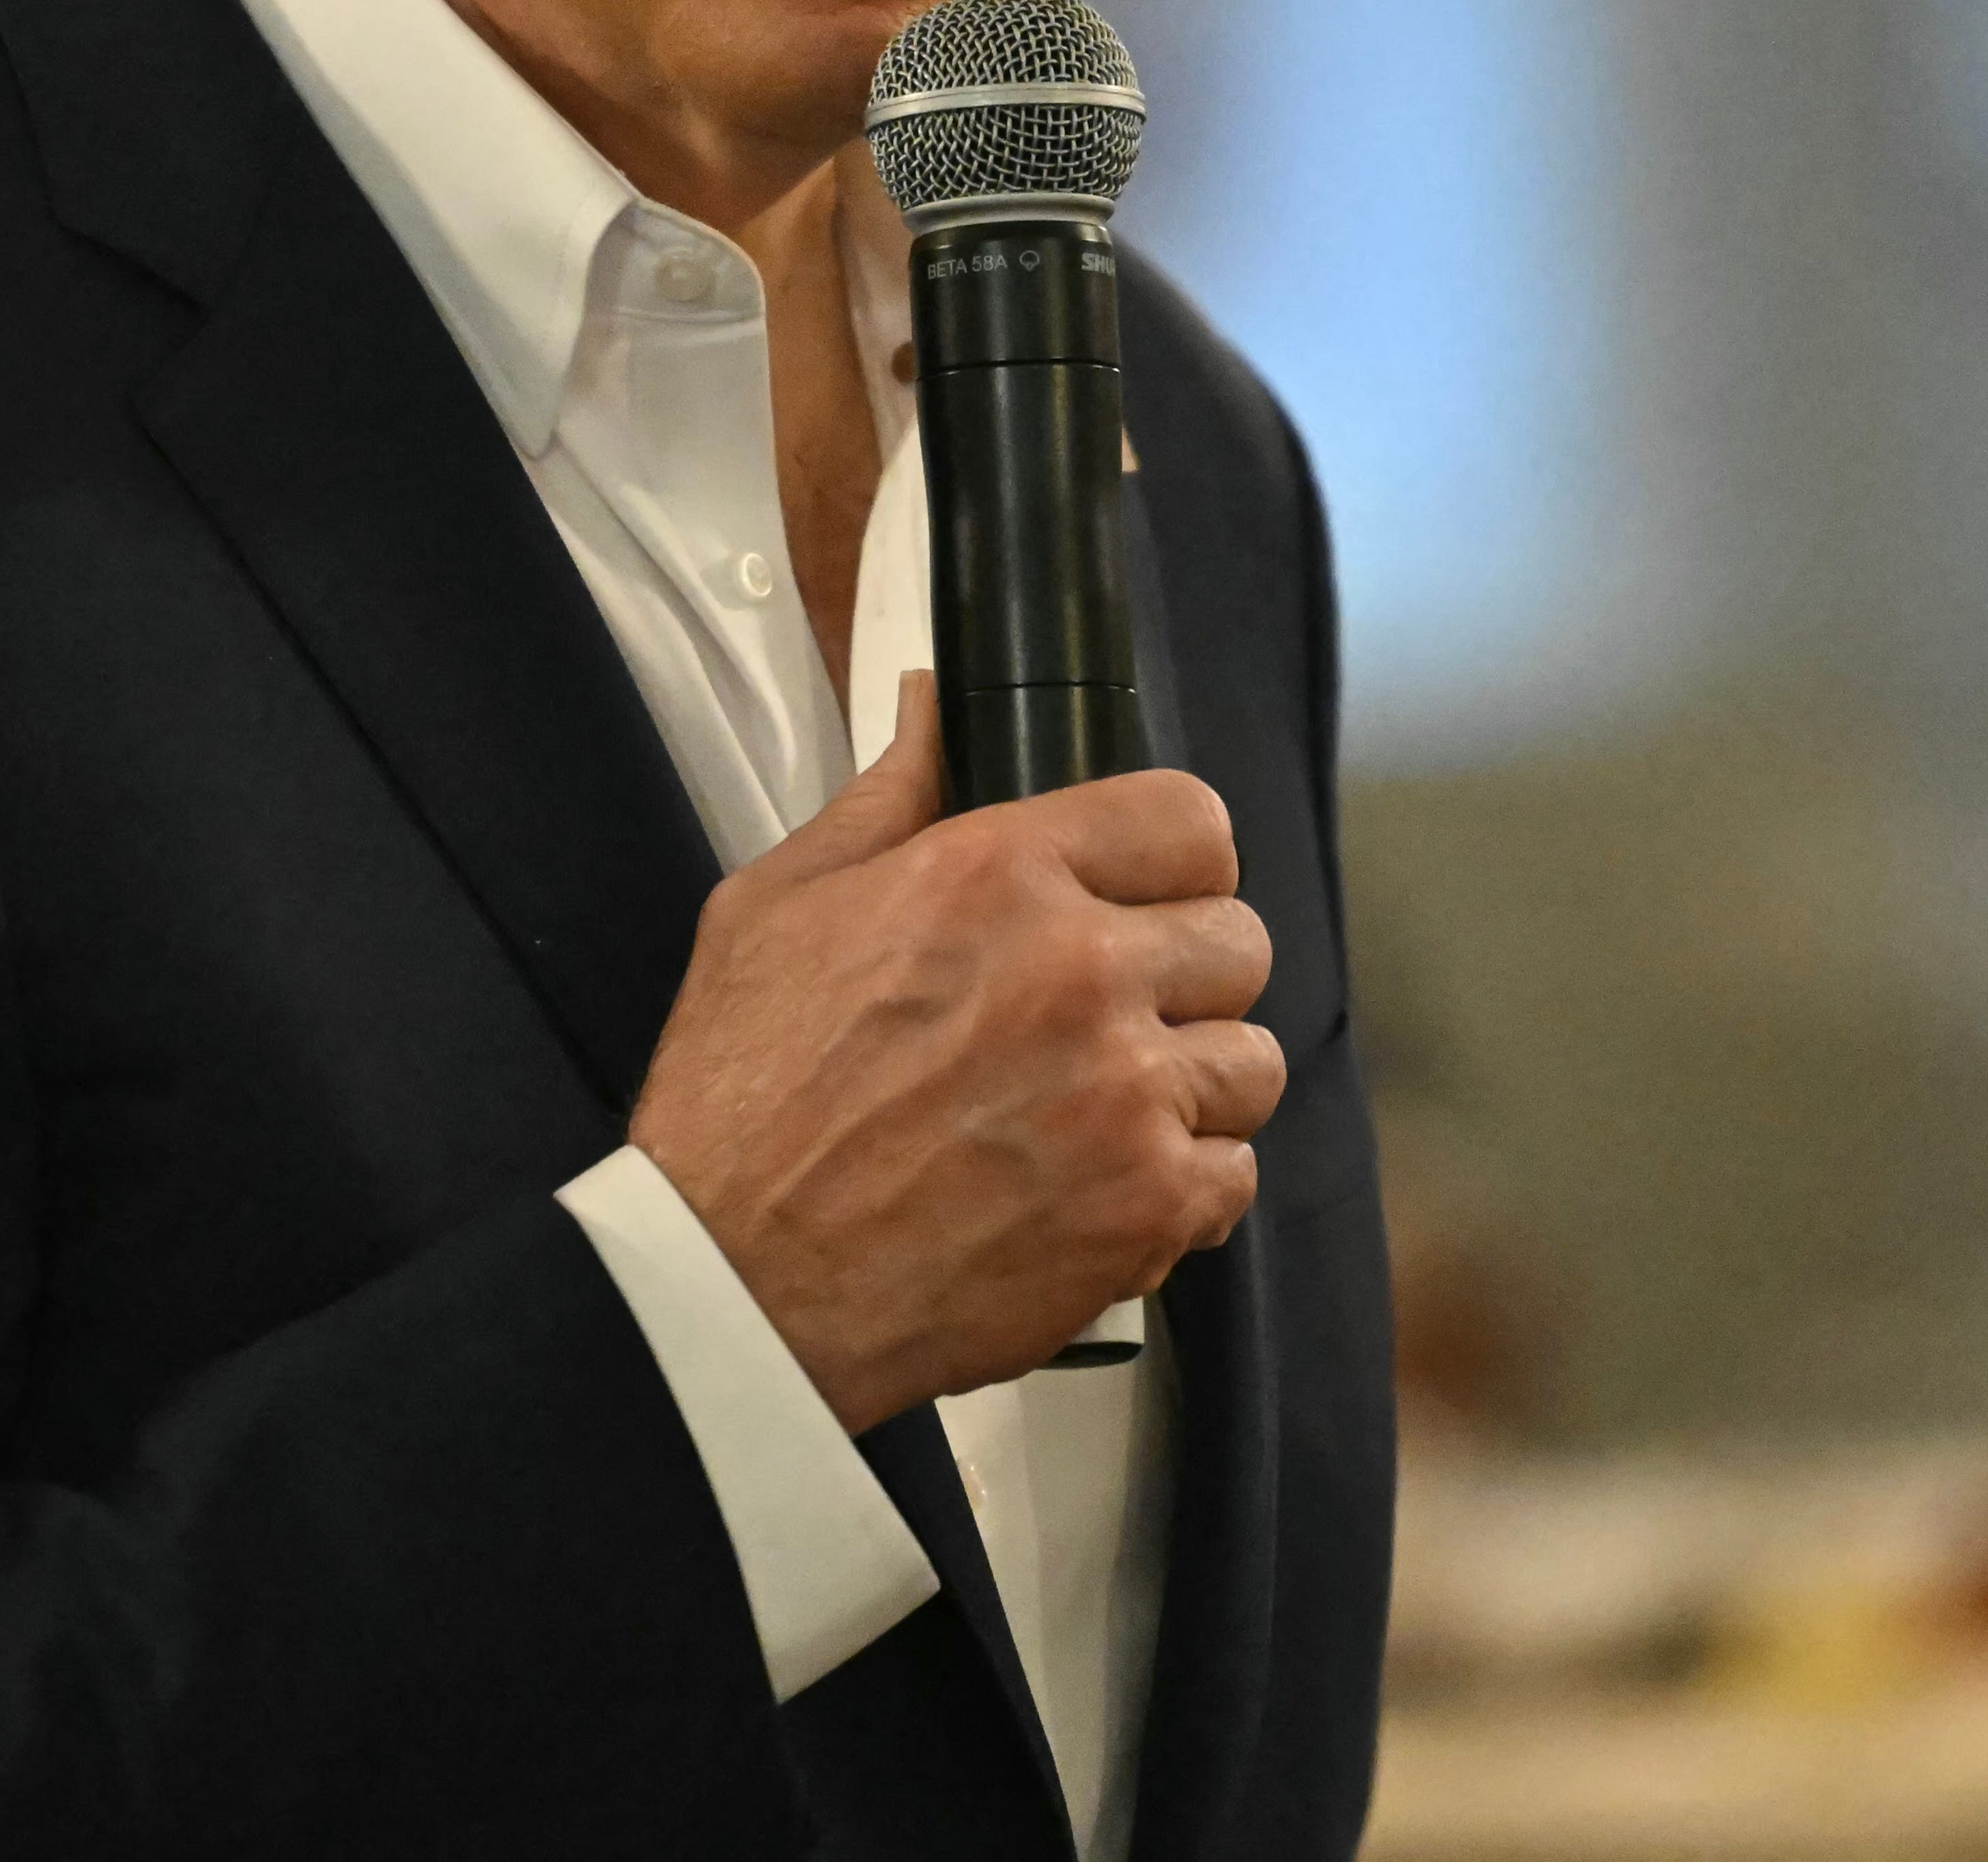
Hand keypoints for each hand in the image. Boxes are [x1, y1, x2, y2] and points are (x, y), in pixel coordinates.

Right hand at [626, 673, 1282, 1429]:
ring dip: (1194, 1087)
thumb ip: (884, 800)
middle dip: (1187, 976)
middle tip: (1117, 1017)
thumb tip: (934, 708)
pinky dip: (1183, 1190)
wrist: (734, 1279)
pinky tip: (1104, 1188)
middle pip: (1239, 942)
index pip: (1188, 821)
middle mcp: (1083, 971)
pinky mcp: (1144, 1210)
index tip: (1147, 897)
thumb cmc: (740, 1093)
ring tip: (1111, 1111)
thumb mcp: (779, 906)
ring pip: (1253, 1065)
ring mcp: (1125, 1096)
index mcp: (999, 874)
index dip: (1174, 861)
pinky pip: (1234, 1178)